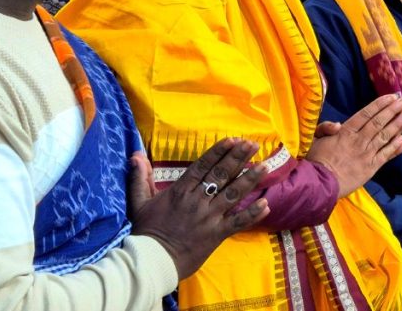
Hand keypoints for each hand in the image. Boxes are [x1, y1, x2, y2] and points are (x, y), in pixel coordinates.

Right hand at [129, 138, 268, 278]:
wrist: (152, 261)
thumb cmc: (146, 232)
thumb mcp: (139, 202)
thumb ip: (140, 178)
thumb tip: (136, 154)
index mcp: (180, 190)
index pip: (203, 165)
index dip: (219, 152)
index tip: (233, 140)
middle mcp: (197, 200)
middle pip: (221, 175)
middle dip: (238, 158)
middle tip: (253, 144)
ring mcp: (209, 217)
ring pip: (233, 194)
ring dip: (250, 180)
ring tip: (265, 166)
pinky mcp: (217, 234)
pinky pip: (238, 222)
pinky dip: (252, 213)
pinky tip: (265, 203)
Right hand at [307, 95, 401, 198]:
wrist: (320, 184)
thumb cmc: (316, 161)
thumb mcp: (315, 140)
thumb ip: (326, 128)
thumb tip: (337, 124)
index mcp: (345, 132)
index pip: (366, 114)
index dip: (380, 105)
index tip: (391, 97)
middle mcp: (359, 140)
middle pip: (379, 122)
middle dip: (393, 111)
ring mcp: (366, 154)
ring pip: (386, 136)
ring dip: (399, 126)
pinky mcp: (370, 168)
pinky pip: (386, 155)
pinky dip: (396, 147)